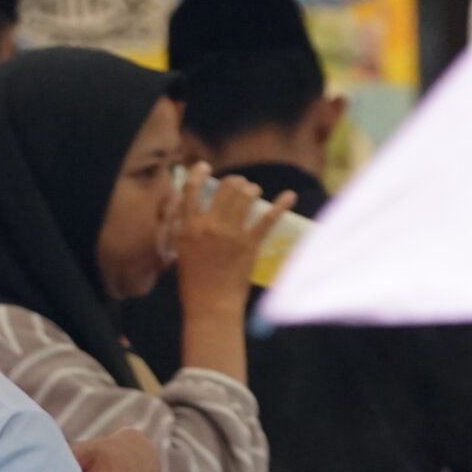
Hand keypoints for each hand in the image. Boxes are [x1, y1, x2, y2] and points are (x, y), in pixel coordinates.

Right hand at [174, 171, 293, 312]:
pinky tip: (289, 195)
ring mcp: (232, 233)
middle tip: (237, 184)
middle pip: (224, 188)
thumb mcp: (181, 252)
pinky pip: (268, 219)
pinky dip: (280, 205)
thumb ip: (187, 230)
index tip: (204, 167)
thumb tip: (194, 214)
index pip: (191, 191)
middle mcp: (210, 225)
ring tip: (252, 191)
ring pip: (244, 196)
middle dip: (233, 181)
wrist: (210, 305)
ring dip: (249, 189)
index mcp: (189, 227)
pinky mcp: (251, 243)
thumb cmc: (192, 283)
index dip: (198, 174)